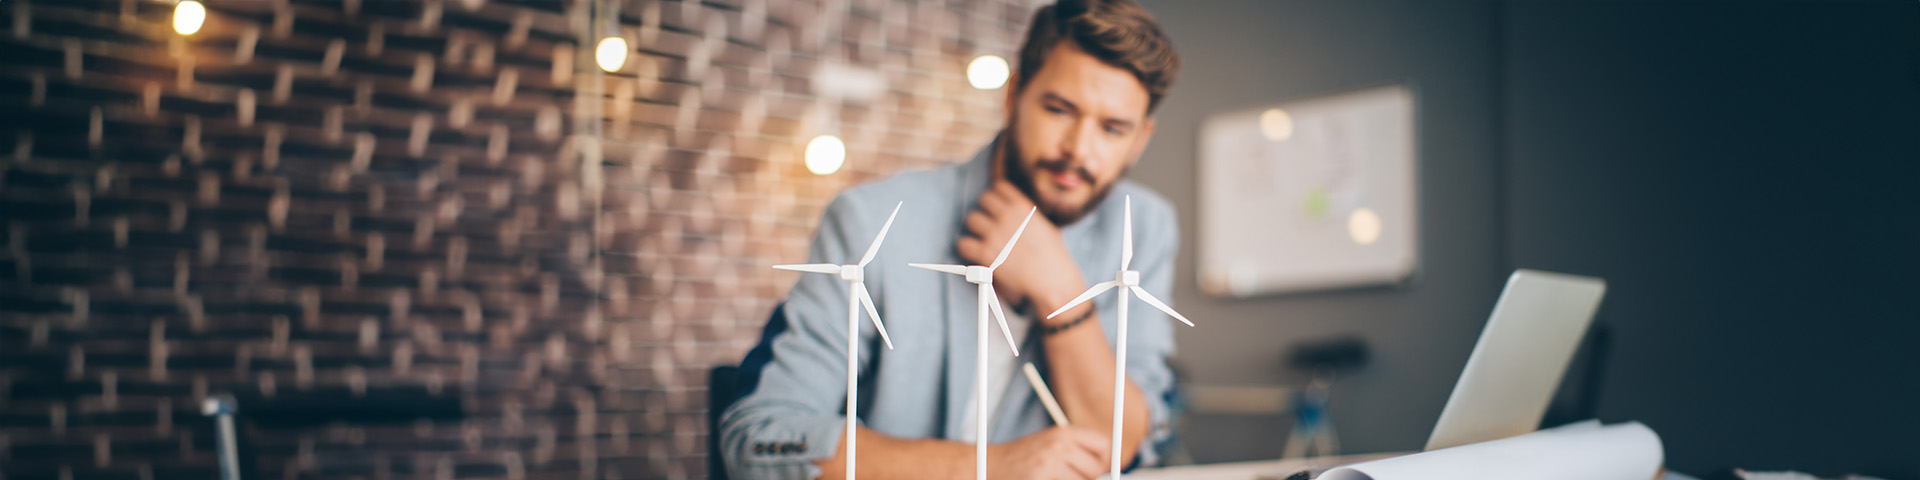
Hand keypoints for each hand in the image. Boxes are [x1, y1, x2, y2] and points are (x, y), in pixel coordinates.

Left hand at [959, 181, 1085, 312]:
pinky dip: (966, 247)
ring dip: (975, 227)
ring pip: (971, 219)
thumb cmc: (1053, 256)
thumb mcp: (1046, 225)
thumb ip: (1027, 216)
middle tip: (989, 221)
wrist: (1053, 279)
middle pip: (983, 199)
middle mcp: (1008, 217)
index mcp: (1023, 207)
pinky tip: (974, 250)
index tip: (996, 204)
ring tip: (982, 236)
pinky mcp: (986, 254)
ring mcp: (995, 234)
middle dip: (986, 210)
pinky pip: (964, 243)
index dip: (997, 195)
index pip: (1000, 187)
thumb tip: (1016, 212)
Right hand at [985, 426, 1110, 479]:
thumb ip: (1076, 451)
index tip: (1091, 469)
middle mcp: (1058, 445)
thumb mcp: (1050, 443)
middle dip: (1087, 478)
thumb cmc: (1022, 459)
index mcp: (1062, 432)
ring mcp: (1049, 465)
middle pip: (1095, 468)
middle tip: (1068, 477)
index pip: (1102, 445)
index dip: (1101, 460)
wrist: (988, 465)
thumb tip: (1106, 469)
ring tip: (1055, 479)